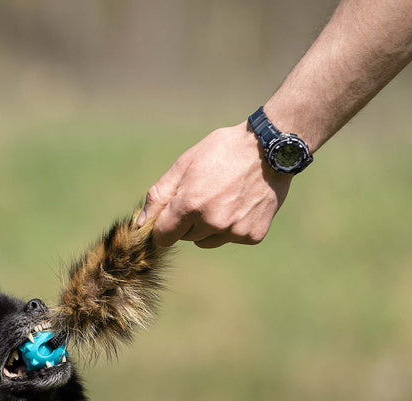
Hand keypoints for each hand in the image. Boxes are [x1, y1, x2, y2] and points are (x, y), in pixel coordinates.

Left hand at [138, 122, 293, 248]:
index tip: (172, 214)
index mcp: (189, 205)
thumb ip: (159, 195)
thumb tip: (140, 223)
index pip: (163, 236)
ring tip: (224, 198)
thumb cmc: (222, 151)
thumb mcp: (184, 165)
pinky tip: (242, 203)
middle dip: (188, 221)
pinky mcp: (252, 235)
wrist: (270, 148)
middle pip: (185, 238)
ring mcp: (234, 231)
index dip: (165, 225)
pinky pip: (231, 238)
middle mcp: (211, 222)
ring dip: (209, 227)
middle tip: (206, 194)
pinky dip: (233, 226)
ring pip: (207, 241)